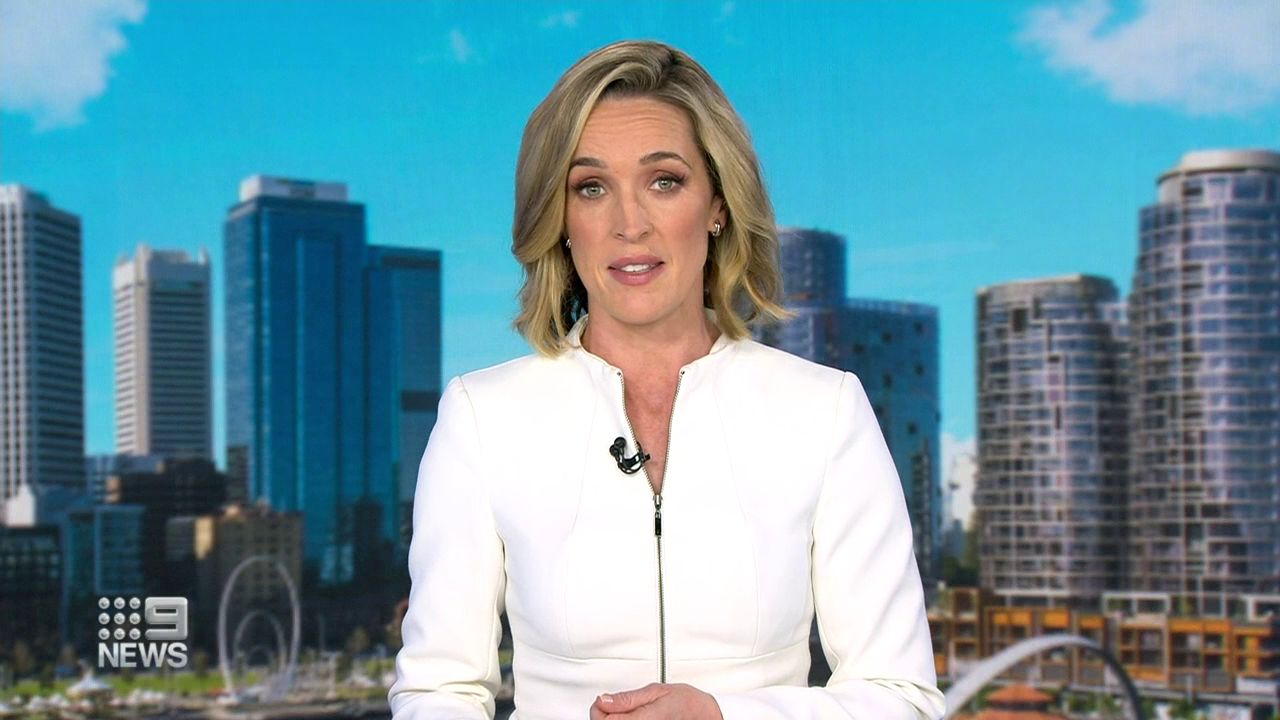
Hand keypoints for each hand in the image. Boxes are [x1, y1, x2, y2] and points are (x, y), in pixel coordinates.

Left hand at [589, 682, 723, 718]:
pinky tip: (632, 719)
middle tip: (614, 707)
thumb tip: (603, 700)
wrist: (705, 716)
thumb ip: (627, 698)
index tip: (603, 702)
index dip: (598, 710)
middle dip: (606, 717)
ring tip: (626, 713)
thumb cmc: (685, 703)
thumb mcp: (657, 691)